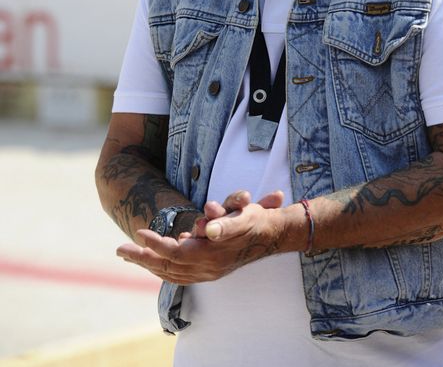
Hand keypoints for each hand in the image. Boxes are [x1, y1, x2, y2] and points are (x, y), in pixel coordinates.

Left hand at [116, 190, 284, 283]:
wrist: (273, 235)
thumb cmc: (255, 220)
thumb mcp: (244, 215)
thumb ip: (225, 223)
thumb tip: (207, 228)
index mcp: (212, 255)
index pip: (175, 253)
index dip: (156, 244)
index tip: (138, 233)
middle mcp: (208, 268)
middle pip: (167, 267)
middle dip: (142, 258)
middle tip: (120, 249)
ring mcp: (208, 273)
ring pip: (170, 273)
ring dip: (148, 264)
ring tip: (130, 254)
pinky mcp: (209, 273)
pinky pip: (178, 276)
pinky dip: (162, 269)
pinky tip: (153, 262)